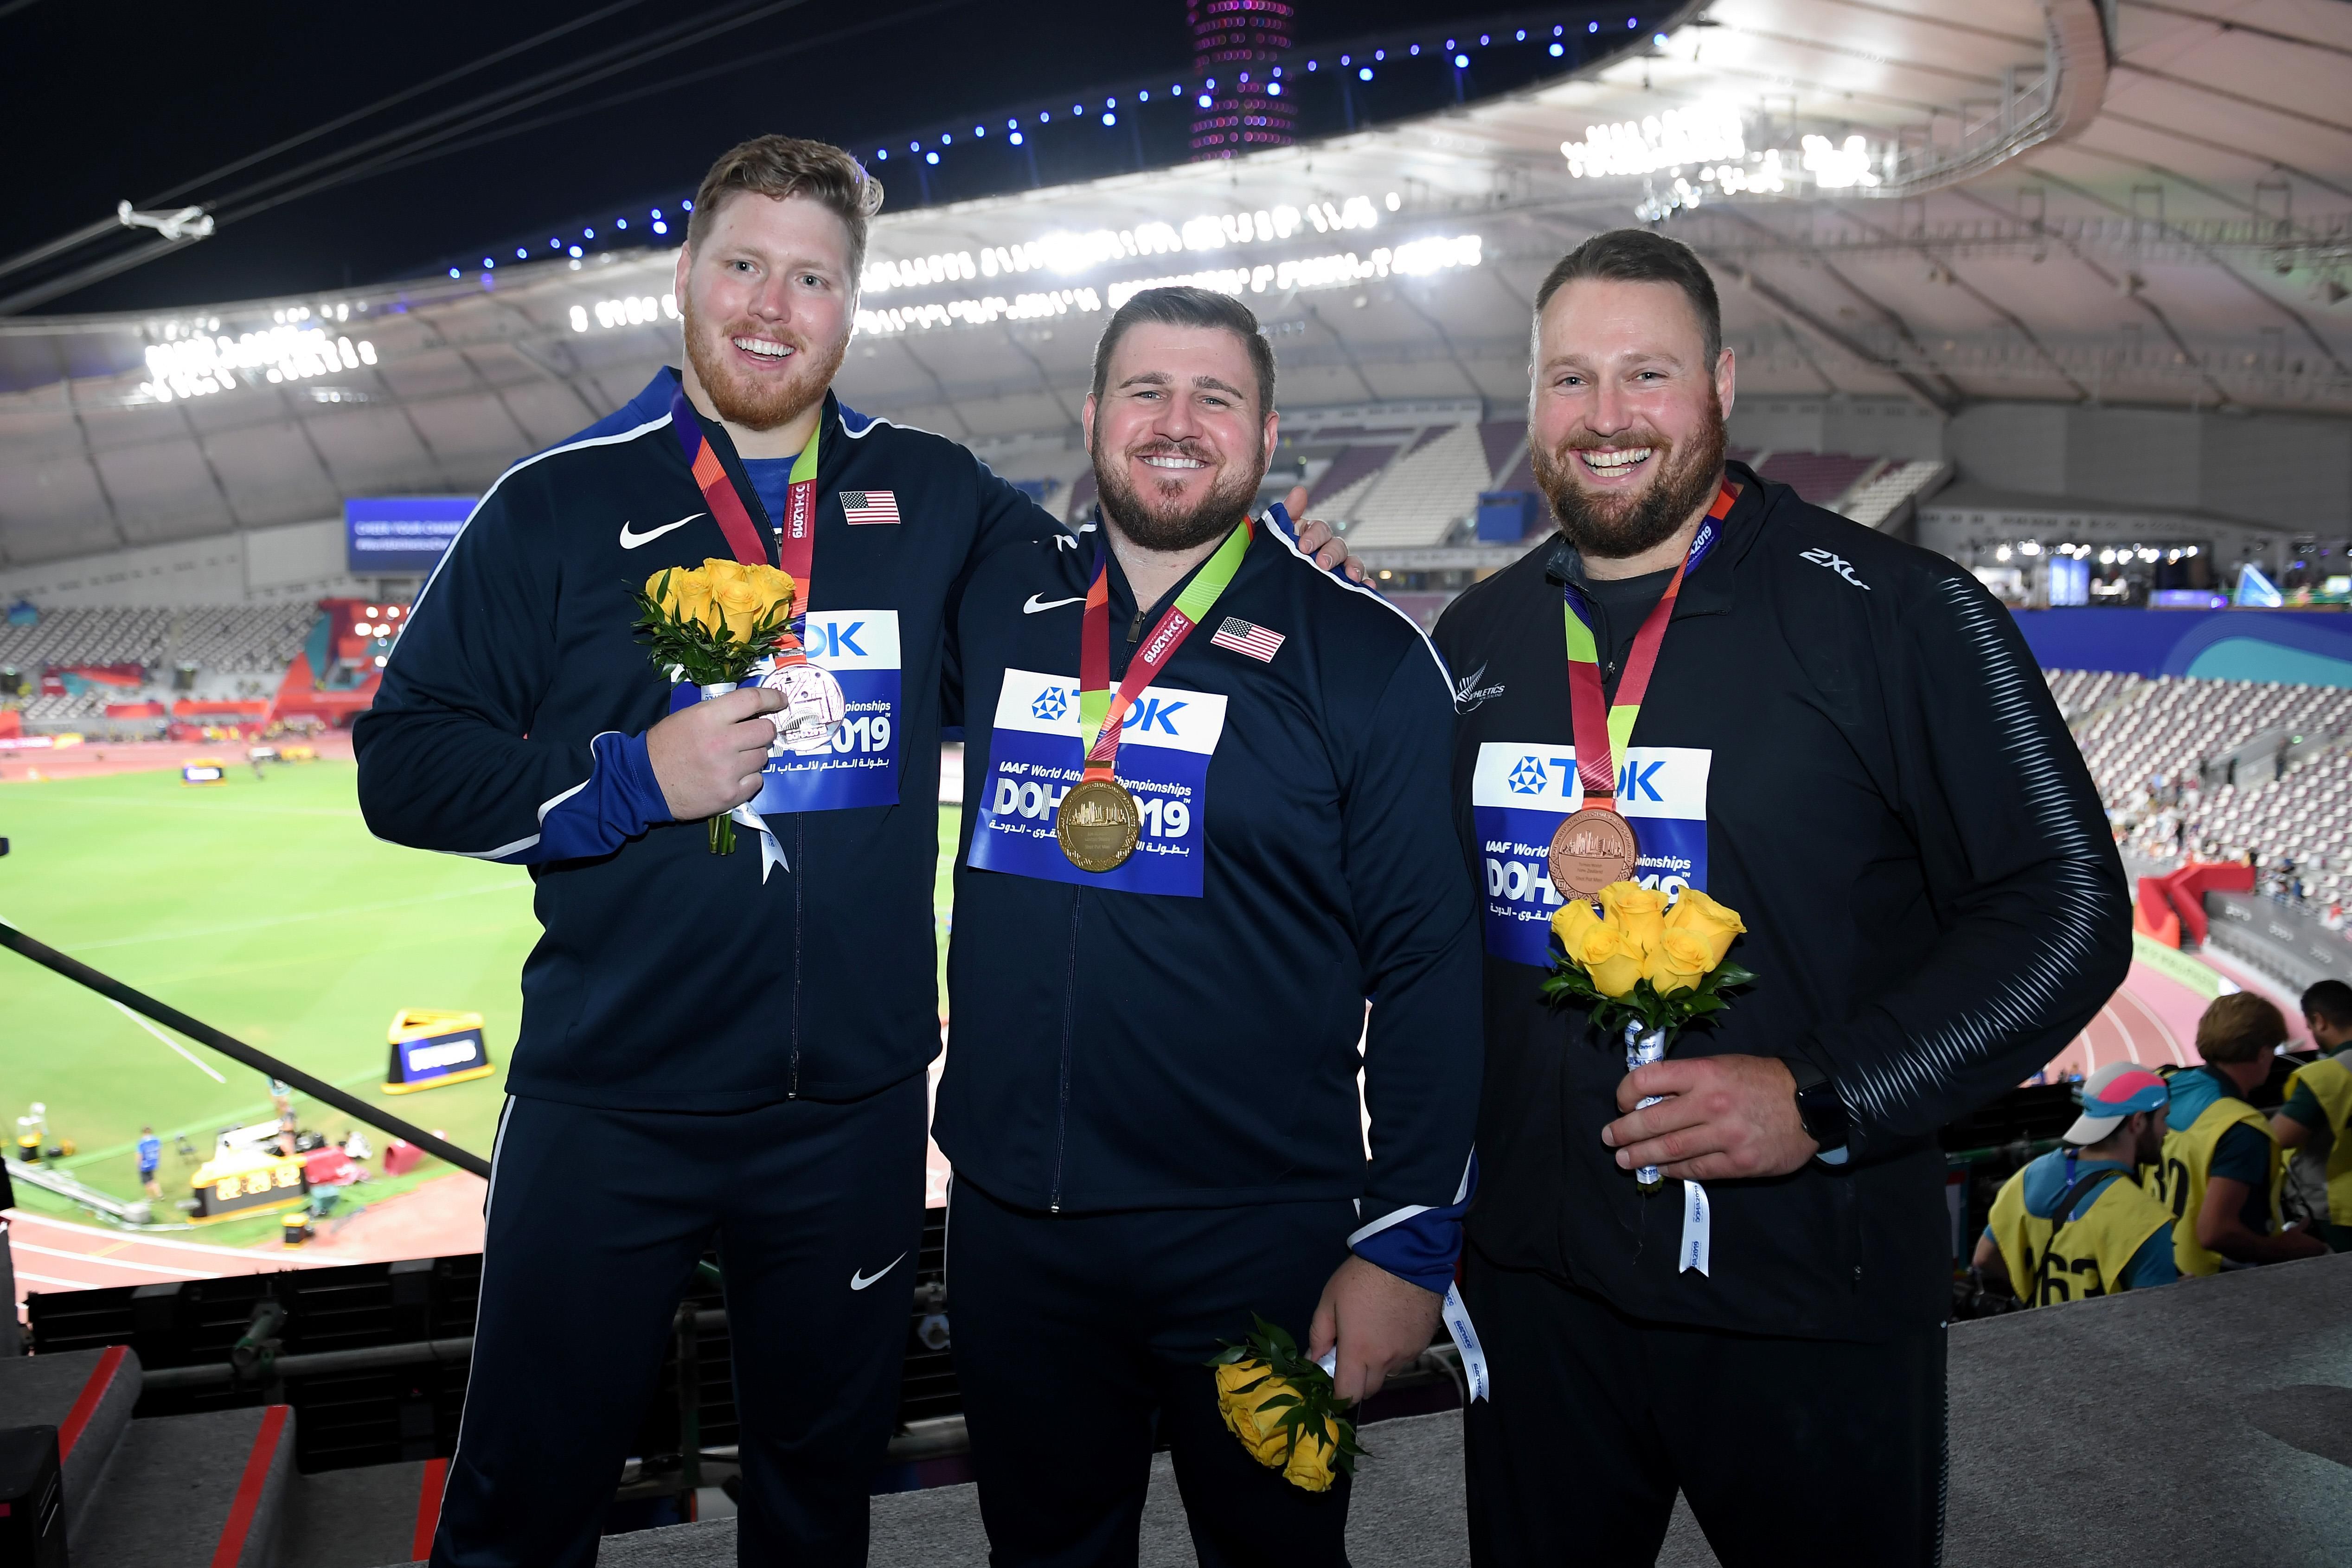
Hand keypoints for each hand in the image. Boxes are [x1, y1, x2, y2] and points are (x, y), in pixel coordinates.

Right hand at [645, 687, 782, 818]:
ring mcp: (728, 770)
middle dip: (764, 730)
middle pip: (766, 730)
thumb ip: (720, 712)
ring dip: (754, 755)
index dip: (772, 698)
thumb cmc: (666, 746)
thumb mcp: (688, 717)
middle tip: (753, 734)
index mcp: (709, 717)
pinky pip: (757, 781)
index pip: (752, 700)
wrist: (645, 782)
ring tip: (734, 758)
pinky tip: (732, 776)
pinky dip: (749, 778)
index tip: (781, 700)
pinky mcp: (730, 794)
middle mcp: (722, 742)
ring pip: (763, 757)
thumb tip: (752, 710)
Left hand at [1285, 484, 1368, 582]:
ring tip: (1351, 577)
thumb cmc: (1276, 557)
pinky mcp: (1343, 585)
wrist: (1270, 591)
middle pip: (1338, 546)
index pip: (1319, 529)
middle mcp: (1327, 549)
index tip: (1303, 546)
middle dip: (1332, 554)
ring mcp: (1337, 567)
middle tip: (1322, 564)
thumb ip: (1287, 514)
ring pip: (1351, 562)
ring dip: (1354, 567)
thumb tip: (1300, 491)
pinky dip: (1365, 583)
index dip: (1314, 536)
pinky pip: (1359, 582)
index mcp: (1312, 535)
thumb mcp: (1276, 535)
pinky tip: (1368, 586)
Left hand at [1307, 1254, 1442, 1403]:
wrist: (1407, 1258)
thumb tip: (1312, 1361)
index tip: (1332, 1386)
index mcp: (1358, 1352)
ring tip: (1373, 1337)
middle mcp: (1385, 1360)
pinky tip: (1392, 1329)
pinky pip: (1405, 1359)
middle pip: (1369, 1389)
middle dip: (1356, 1382)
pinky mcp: (1423, 1344)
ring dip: (1377, 1366)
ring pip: (1388, 1373)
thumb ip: (1319, 1335)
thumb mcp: (1329, 1301)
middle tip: (1349, 1359)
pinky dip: (1395, 1352)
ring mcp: (1407, 1354)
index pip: (1349, 1394)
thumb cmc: (1362, 1278)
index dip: (1338, 1397)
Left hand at [1601, 1053, 1817, 1181]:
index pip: (1649, 1079)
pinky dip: (1673, 1169)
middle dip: (1625, 1131)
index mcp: (1705, 1072)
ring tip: (1624, 1159)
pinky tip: (1660, 1169)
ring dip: (1641, 1156)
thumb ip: (1688, 1079)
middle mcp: (1711, 1103)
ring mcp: (1726, 1136)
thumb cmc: (1761, 1080)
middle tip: (1609, 1138)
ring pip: (1671, 1149)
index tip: (1621, 1103)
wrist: (1811, 1103)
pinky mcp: (1739, 1162)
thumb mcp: (1723, 1065)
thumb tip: (1649, 1097)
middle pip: (1654, 1120)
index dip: (1626, 1092)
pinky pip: (1696, 1168)